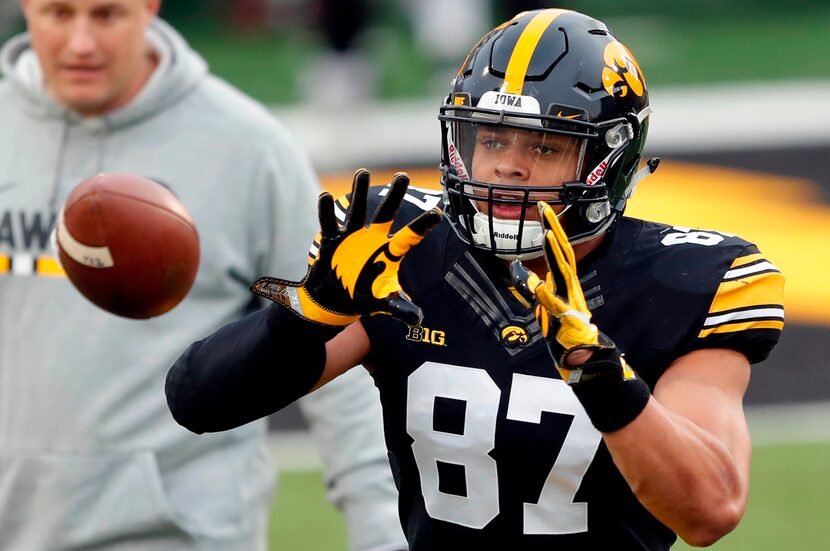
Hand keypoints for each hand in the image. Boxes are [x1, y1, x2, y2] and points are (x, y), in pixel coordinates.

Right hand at [251, 169, 441, 326]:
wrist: (335, 300)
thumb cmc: (363, 297)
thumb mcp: (383, 303)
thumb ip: (400, 308)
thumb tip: (419, 319)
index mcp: (390, 251)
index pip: (410, 236)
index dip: (423, 225)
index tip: (438, 213)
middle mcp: (373, 238)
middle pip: (385, 213)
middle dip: (394, 195)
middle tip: (402, 176)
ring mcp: (353, 237)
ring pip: (358, 210)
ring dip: (360, 192)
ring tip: (363, 172)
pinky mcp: (332, 240)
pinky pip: (329, 224)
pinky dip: (326, 211)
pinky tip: (325, 197)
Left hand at [511, 201, 636, 383]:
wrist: (585, 360)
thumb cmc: (565, 332)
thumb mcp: (545, 304)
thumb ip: (533, 286)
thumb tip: (519, 269)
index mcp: (565, 283)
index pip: (558, 249)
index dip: (552, 227)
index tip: (543, 207)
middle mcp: (570, 288)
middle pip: (562, 252)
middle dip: (553, 227)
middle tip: (544, 206)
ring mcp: (569, 302)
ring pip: (562, 271)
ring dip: (554, 251)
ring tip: (546, 232)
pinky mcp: (565, 320)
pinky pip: (555, 306)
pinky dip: (547, 294)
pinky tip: (540, 284)